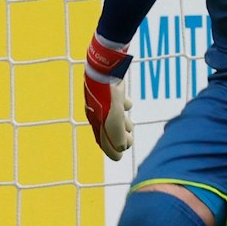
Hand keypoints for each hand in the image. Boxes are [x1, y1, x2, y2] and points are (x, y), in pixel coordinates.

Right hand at [83, 34, 133, 159]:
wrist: (104, 68)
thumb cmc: (107, 94)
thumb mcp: (114, 118)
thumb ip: (118, 135)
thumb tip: (121, 149)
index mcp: (96, 121)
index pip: (102, 141)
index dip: (111, 150)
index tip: (119, 157)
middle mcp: (97, 112)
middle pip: (107, 130)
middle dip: (119, 138)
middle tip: (130, 141)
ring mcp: (103, 101)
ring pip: (112, 116)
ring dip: (122, 123)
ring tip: (130, 125)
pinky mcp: (109, 91)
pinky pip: (116, 101)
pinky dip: (122, 106)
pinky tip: (128, 104)